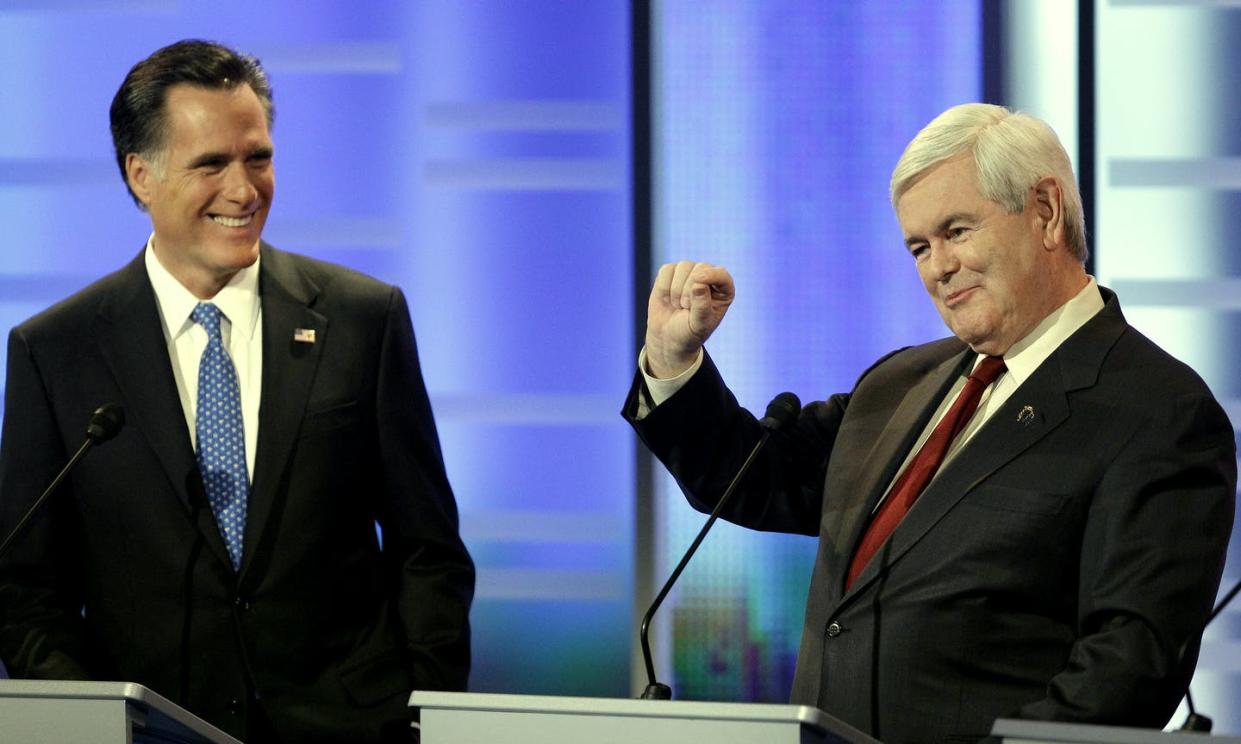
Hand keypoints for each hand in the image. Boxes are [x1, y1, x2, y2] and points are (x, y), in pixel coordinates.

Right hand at [644, 261, 734, 377]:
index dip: (710, 275)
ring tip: (678, 305)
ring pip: (683, 266)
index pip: (722, 275)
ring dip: (676, 289)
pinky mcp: (672, 273)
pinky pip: (666, 269)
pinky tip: (668, 298)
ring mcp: (690, 274)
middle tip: (685, 307)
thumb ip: (702, 306)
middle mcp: (709, 278)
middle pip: (700, 268)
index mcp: (724, 291)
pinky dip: (664, 286)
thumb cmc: (689, 333)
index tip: (698, 281)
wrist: (668, 337)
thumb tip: (698, 283)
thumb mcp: (699, 325)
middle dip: (688, 289)